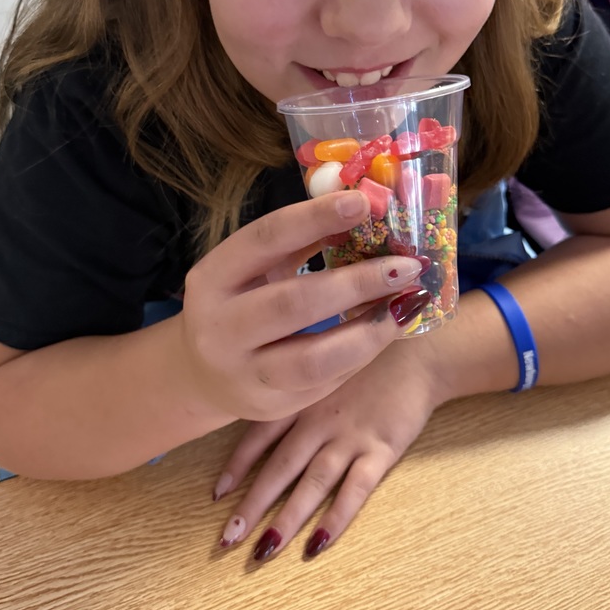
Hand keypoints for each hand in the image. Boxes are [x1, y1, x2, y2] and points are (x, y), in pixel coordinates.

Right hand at [178, 189, 431, 422]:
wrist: (203, 373)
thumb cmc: (243, 302)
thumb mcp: (256, 268)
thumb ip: (300, 242)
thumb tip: (364, 211)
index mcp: (213, 278)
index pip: (265, 239)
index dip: (315, 218)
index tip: (363, 203)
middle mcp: (219, 328)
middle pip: (295, 303)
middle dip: (358, 282)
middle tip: (406, 267)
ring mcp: (243, 373)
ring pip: (315, 358)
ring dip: (370, 330)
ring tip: (407, 304)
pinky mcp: (271, 406)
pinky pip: (327, 382)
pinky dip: (363, 354)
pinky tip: (386, 330)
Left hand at [213, 339, 453, 560]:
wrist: (419, 351)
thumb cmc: (367, 358)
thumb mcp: (322, 366)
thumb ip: (296, 389)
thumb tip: (259, 406)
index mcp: (301, 397)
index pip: (259, 435)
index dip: (237, 466)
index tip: (217, 495)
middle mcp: (318, 419)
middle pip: (279, 467)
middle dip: (251, 505)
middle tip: (227, 538)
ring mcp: (350, 436)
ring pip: (311, 483)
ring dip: (286, 518)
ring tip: (264, 550)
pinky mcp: (381, 450)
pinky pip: (355, 490)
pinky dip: (336, 518)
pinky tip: (318, 544)